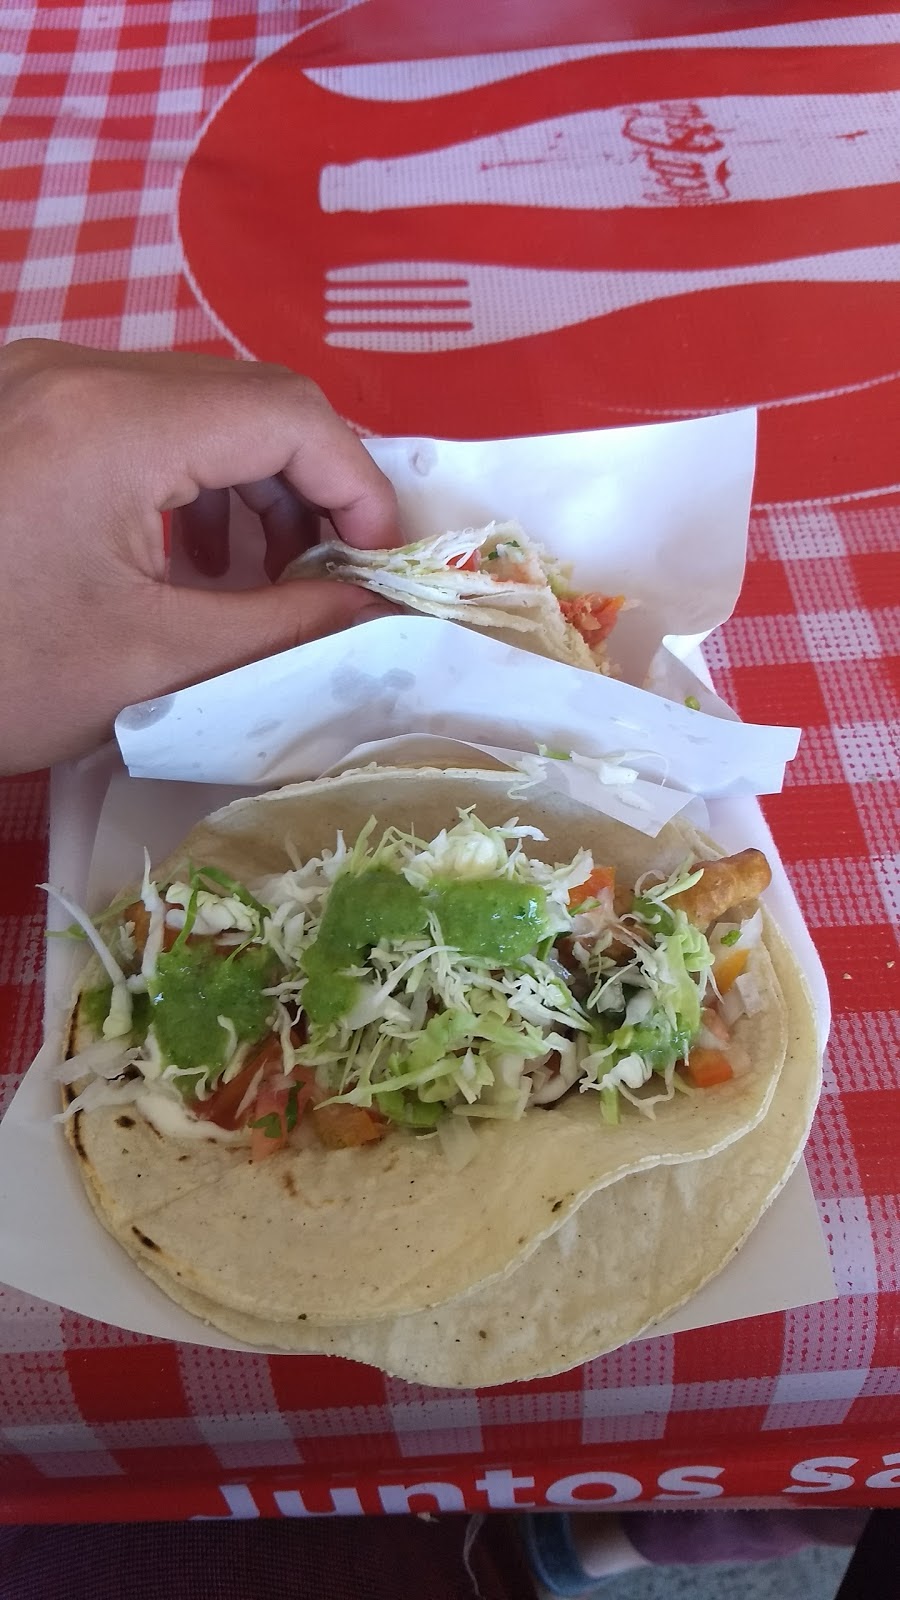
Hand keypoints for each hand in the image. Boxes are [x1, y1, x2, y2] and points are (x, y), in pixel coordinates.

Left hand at [0, 340, 400, 773]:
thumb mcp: (153, 666)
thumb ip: (285, 627)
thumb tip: (379, 609)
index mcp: (116, 423)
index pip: (289, 413)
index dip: (358, 486)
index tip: (379, 566)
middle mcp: (78, 370)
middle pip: (248, 395)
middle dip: (311, 485)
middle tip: (329, 576)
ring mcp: (37, 379)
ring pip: (196, 403)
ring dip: (252, 484)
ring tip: (258, 580)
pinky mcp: (16, 406)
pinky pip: (138, 418)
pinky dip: (189, 480)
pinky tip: (185, 559)